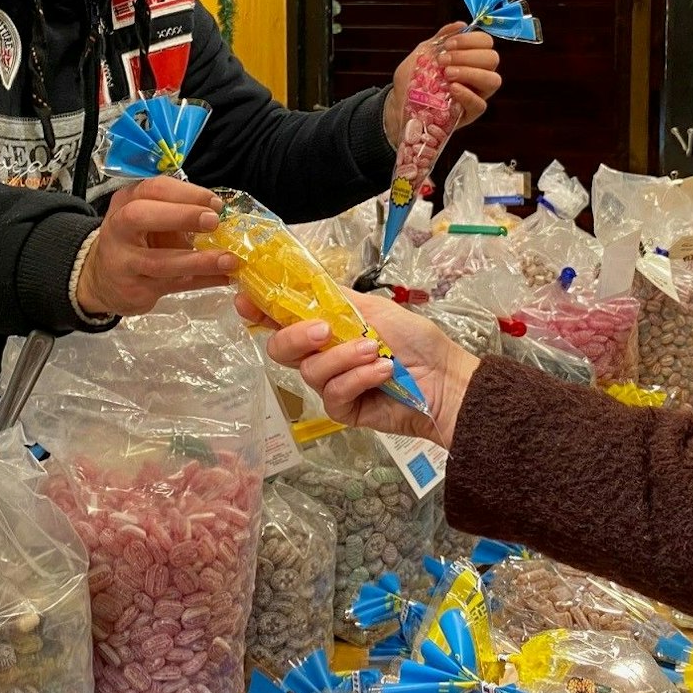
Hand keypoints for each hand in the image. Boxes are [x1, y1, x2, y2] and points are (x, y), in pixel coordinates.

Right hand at [76, 177, 235, 316]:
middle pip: (141, 217)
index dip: (187, 194)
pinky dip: (202, 281)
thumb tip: (222, 212)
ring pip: (159, 261)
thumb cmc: (135, 240)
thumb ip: (178, 212)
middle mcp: (119, 228)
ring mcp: (123, 262)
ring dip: (198, 260)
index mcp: (126, 202)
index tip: (215, 203)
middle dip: (181, 216)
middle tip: (213, 221)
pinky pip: (173, 285)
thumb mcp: (149, 218)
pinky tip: (224, 277)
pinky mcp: (134, 289)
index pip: (153, 189)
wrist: (103, 279)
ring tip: (229, 259)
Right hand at [237, 290, 477, 448]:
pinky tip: (383, 373)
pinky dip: (359, 379)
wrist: (446, 379)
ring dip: (343, 357)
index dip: (261, 309)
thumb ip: (335, 298)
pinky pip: (334, 394)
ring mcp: (331, 384)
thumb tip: (300, 282)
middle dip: (296, 336)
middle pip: (281, 349)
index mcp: (327, 326)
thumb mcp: (374, 308)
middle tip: (322, 330)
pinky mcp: (343, 410)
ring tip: (376, 352)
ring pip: (309, 372)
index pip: (284, 318)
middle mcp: (323, 355)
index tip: (246, 300)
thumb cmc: (417, 341)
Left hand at [384, 22, 503, 147]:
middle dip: (468, 55)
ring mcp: (476, 95)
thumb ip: (441, 38)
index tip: (448, 44)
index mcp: (470, 58)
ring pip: (493, 80)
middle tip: (444, 60)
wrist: (398, 103)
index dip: (471, 39)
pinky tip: (452, 88)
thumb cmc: (412, 79)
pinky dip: (467, 94)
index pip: (486, 43)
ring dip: (471, 72)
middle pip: (492, 59)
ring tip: (448, 74)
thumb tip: (461, 25)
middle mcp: (477, 75)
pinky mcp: (470, 114)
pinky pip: (480, 104)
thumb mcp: (423, 54)